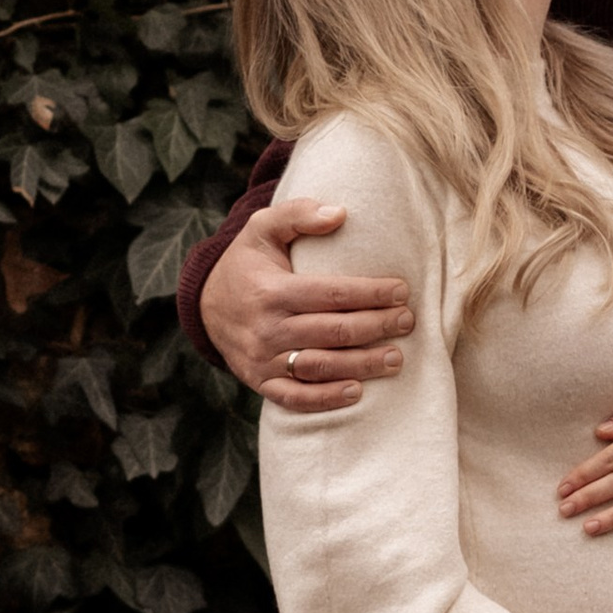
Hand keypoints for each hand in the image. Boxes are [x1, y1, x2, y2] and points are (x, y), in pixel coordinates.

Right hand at [199, 195, 413, 413]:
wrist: (205, 306)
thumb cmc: (247, 263)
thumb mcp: (262, 228)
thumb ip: (298, 214)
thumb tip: (339, 213)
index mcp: (272, 290)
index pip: (331, 294)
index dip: (370, 294)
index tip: (401, 291)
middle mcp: (267, 328)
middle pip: (332, 332)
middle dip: (375, 327)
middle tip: (407, 321)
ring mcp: (262, 359)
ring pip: (319, 367)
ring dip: (362, 365)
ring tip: (396, 358)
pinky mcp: (260, 382)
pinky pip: (295, 397)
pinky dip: (326, 399)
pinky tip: (357, 392)